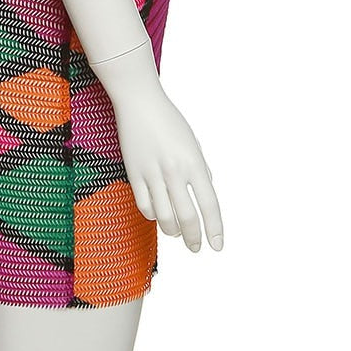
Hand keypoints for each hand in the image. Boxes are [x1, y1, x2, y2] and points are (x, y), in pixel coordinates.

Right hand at [112, 89, 223, 251]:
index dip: (214, 229)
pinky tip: (158, 215)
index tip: (217, 245)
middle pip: (187, 217)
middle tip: (196, 248)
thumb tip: (204, 194)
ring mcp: (152, 173)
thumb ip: (200, 170)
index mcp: (194, 162)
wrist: (139, 102)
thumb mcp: (193, 143)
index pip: (209, 204)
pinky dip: (153, 216)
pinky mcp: (133, 173)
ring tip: (177, 233)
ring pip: (164, 217)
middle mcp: (174, 170)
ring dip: (173, 231)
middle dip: (194, 238)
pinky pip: (144, 206)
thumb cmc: (169, 120)